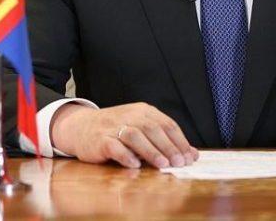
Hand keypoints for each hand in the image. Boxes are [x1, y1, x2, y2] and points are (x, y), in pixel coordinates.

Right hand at [51, 102, 198, 168]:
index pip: (167, 124)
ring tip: (163, 165)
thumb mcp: (142, 129)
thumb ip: (165, 141)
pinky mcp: (100, 139)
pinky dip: (126, 155)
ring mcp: (114, 126)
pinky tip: (135, 164)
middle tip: (179, 163)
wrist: (82, 127)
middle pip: (153, 129)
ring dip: (151, 151)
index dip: (180, 141)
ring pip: (135, 136)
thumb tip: (193, 154)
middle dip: (168, 147)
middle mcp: (130, 115)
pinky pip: (114, 146)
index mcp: (143, 111)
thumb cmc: (117, 131)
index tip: (189, 157)